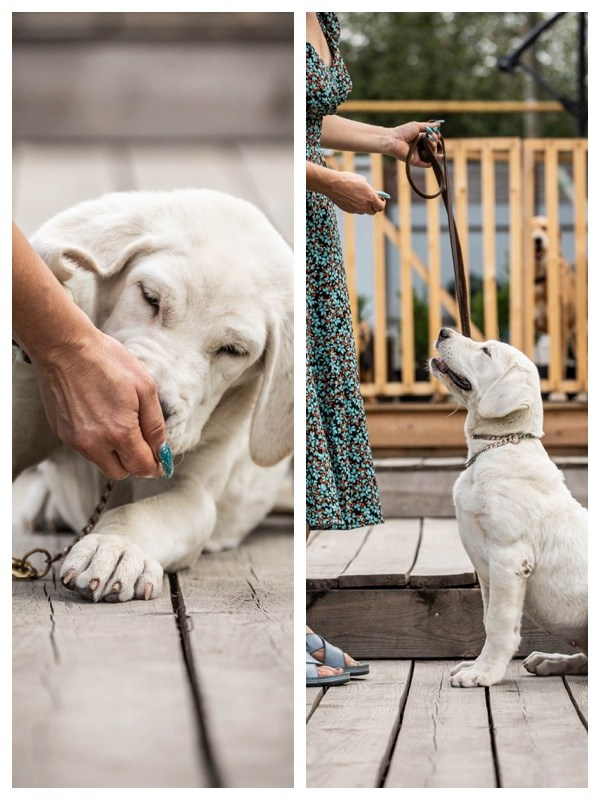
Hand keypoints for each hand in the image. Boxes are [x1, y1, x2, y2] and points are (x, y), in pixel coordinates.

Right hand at [32, 329, 166, 479]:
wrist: (64, 347)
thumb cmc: (107, 361)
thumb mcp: (145, 388)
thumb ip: (155, 425)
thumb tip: (162, 451)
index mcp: (120, 433)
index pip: (142, 467)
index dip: (156, 465)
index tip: (161, 459)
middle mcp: (94, 443)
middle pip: (121, 472)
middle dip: (135, 462)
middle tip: (143, 443)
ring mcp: (75, 440)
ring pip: (102, 462)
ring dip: (115, 452)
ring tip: (119, 422)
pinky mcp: (62, 432)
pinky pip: (85, 448)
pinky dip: (97, 441)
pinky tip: (100, 415)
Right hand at [327, 171, 385, 214]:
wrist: (333, 184)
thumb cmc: (348, 179)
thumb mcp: (362, 181)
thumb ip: (369, 189)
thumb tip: (372, 192)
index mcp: (370, 197)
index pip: (381, 207)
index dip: (382, 203)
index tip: (380, 199)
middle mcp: (364, 206)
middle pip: (373, 212)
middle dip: (374, 207)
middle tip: (372, 200)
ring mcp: (356, 210)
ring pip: (363, 211)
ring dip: (364, 207)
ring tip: (360, 197)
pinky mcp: (349, 211)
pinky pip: (355, 210)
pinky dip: (356, 206)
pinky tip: (351, 198)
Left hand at [387, 120, 442, 167]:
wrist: (394, 140)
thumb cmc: (403, 132)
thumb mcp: (417, 126)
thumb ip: (428, 126)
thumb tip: (439, 124)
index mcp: (421, 139)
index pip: (433, 139)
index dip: (436, 136)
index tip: (435, 133)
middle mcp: (420, 147)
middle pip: (434, 146)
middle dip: (435, 141)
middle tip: (429, 137)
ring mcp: (418, 155)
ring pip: (432, 154)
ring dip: (434, 148)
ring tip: (429, 143)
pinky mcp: (416, 161)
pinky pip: (426, 164)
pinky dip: (432, 161)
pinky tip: (439, 157)